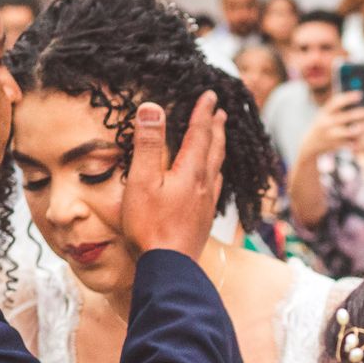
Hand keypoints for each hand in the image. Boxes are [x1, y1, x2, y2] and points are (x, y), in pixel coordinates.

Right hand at [122, 94, 226, 257]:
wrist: (169, 267)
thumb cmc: (151, 226)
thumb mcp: (143, 180)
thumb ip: (148, 144)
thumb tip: (152, 108)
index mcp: (191, 172)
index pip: (200, 133)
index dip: (204, 112)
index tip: (210, 95)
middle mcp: (205, 185)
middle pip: (214, 149)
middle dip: (217, 128)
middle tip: (221, 112)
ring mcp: (206, 204)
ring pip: (217, 168)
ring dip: (218, 149)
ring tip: (219, 139)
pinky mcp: (203, 220)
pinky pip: (215, 188)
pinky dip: (215, 173)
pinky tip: (213, 180)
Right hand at [300, 91, 363, 159]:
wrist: (311, 144)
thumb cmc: (323, 124)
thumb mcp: (326, 113)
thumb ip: (338, 106)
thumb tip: (357, 95)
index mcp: (325, 112)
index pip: (336, 102)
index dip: (348, 98)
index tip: (360, 94)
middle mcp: (327, 123)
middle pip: (348, 117)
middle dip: (363, 113)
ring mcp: (332, 135)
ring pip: (352, 131)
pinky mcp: (337, 145)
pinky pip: (352, 142)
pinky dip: (363, 138)